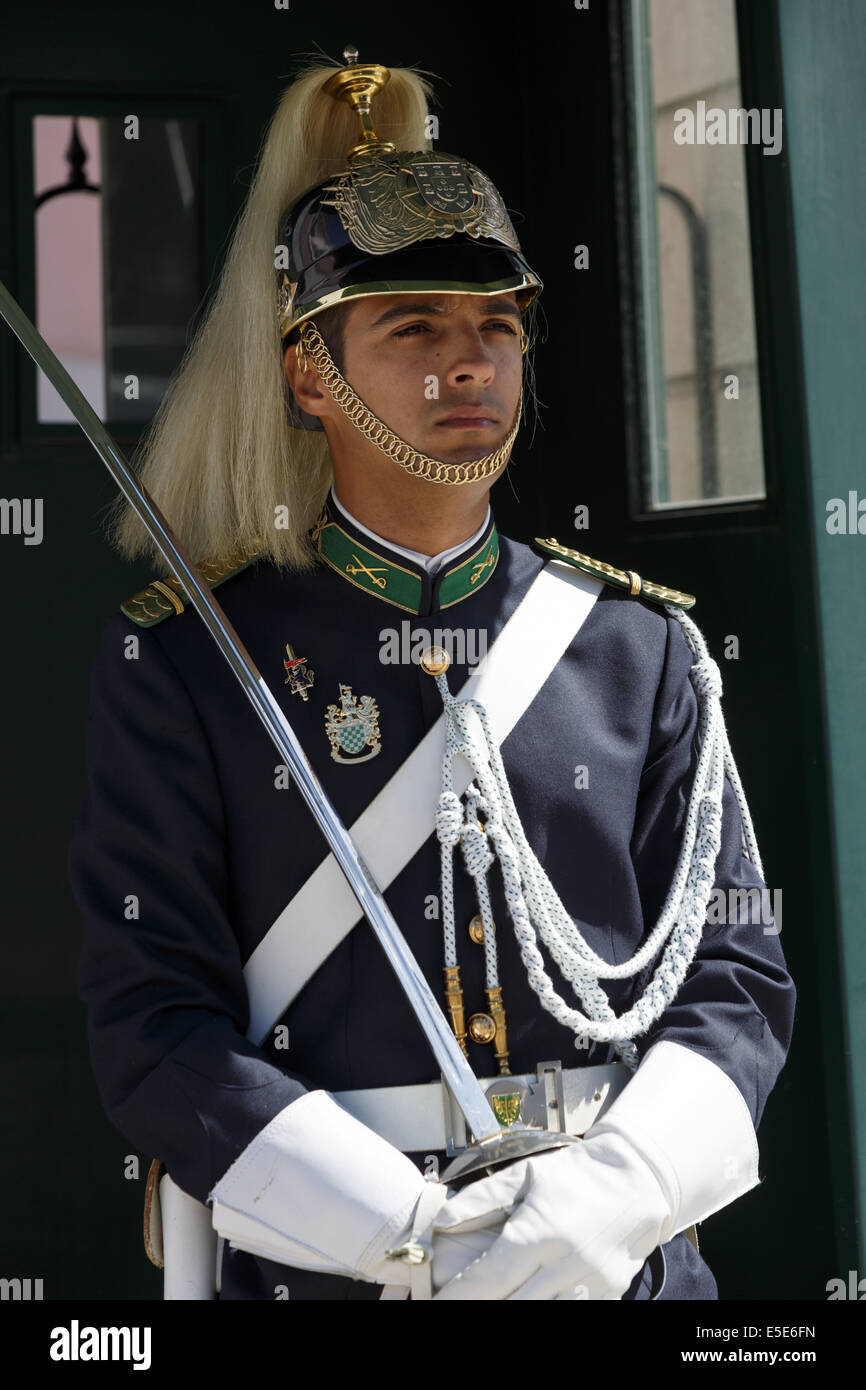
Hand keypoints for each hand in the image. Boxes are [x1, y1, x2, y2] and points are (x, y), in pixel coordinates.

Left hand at [431, 1040, 762, 1299]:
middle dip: (480, 1309)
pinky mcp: (607, 1295)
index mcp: (538, 1232)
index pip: (488, 1279)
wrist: (637, 1181)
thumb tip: (440, 1220)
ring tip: (494, 1304)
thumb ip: (481, 1200)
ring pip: (543, 1317)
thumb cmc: (576, 1175)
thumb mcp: (525, 1175)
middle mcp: (563, 1264)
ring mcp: (588, 1284)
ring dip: (514, 1313)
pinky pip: (572, 1314)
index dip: (459, 1297)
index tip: (437, 1303)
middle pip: (511, 1306)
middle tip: (456, 1308)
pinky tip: (529, 1302)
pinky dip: (549, 1312)